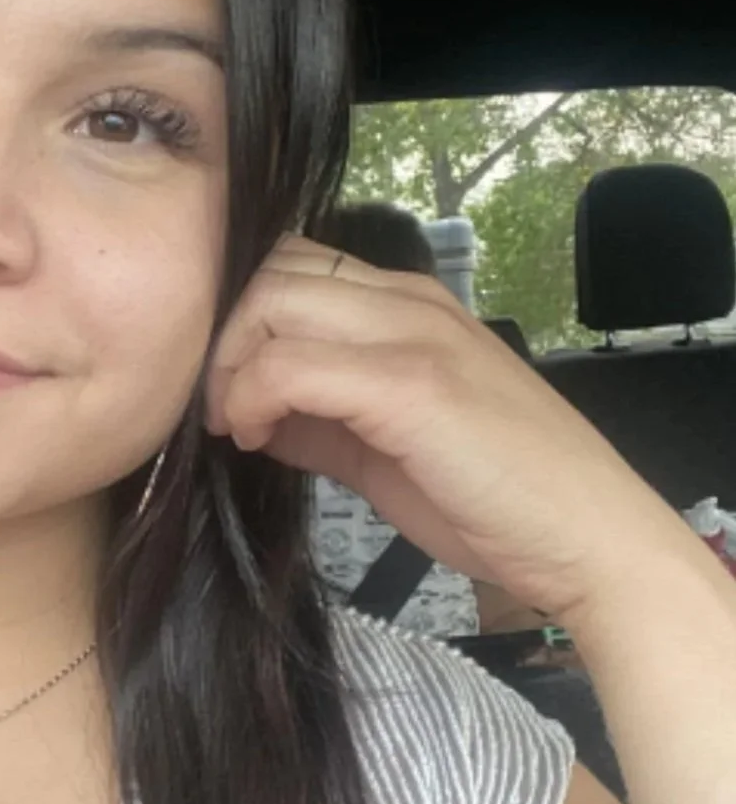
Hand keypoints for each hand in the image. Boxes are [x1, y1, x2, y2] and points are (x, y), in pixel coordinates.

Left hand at [206, 236, 701, 624]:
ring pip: (271, 300)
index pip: (292, 262)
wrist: (587, 541)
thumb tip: (249, 413)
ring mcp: (413, 335)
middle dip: (221, 334)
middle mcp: (410, 301)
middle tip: (215, 405)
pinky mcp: (411, 384)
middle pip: (270, 268)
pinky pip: (289, 365)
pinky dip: (250, 398)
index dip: (238, 315)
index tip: (223, 384)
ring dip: (229, 365)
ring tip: (233, 424)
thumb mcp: (383, 447)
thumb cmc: (491, 499)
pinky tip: (252, 438)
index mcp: (408, 305)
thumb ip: (319, 417)